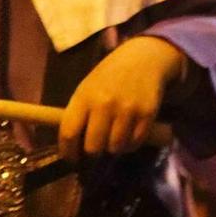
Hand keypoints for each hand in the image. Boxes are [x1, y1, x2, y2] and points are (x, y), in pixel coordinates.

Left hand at [59, 36, 188, 161]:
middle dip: (92, 153)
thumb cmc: (110, 76)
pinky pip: (135, 142)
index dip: (68, 152)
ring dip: (113, 148)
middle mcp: (105, 104)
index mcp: (84, 97)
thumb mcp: (87, 88)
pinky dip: (130, 145)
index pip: (69, 134)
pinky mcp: (147, 113)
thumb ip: (79, 114)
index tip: (72, 158)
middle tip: (96, 149)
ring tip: (113, 140)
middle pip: (93, 146)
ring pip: (115, 147)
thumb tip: (73, 146)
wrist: (144, 58)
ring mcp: (128, 109)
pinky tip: (128, 136)